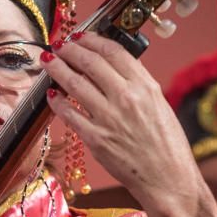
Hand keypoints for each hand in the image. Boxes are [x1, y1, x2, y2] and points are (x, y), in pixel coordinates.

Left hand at [42, 32, 201, 213]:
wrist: (168, 180)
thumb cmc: (168, 146)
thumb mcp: (160, 106)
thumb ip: (138, 86)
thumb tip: (113, 69)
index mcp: (146, 86)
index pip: (114, 51)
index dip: (92, 40)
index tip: (81, 37)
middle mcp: (127, 98)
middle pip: (90, 62)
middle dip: (70, 49)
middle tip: (60, 45)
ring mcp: (109, 118)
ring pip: (74, 83)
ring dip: (57, 69)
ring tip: (49, 62)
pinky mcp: (96, 139)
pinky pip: (69, 114)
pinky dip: (57, 101)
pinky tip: (52, 94)